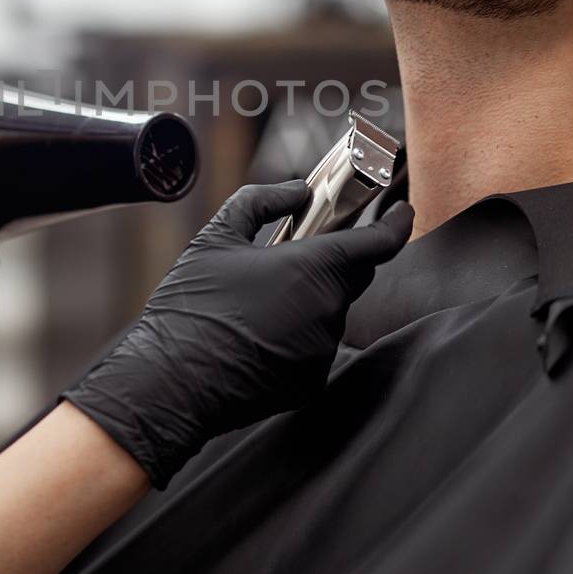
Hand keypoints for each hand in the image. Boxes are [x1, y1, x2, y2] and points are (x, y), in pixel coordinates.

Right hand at [63, 181, 412, 488]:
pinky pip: (313, 347)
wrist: (169, 382)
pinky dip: (293, 336)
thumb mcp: (217, 237)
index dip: (397, 223)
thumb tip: (297, 191)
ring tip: (253, 304)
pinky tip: (252, 336)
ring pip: (328, 312)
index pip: (379, 243)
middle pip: (351, 275)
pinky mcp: (310, 382)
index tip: (403, 212)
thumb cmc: (191, 307)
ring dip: (306, 301)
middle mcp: (328, 310)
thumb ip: (264, 202)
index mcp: (314, 267)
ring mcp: (321, 349)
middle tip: (291, 257)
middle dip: (331, 262)